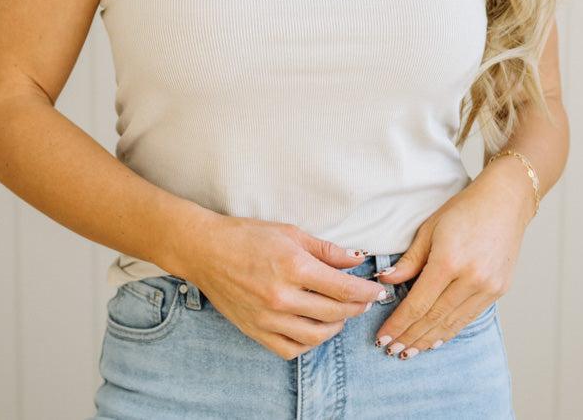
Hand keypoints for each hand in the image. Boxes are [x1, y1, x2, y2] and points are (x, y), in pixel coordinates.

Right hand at [183, 214, 387, 359]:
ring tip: (341, 314)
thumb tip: (357, 259)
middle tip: (364, 300)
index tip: (377, 290)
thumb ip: (326, 249)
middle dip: (356, 307)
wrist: (205, 250)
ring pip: (316, 336)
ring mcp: (268, 318)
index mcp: (294, 267)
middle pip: (335, 313)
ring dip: (336, 327)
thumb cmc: (247, 235)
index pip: (343, 288)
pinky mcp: (256, 331)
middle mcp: (282, 296)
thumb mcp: (290, 232)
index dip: (366, 291)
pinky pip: (291, 348)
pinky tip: (314, 328)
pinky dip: (308, 343)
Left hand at [373, 168, 532, 358]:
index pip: (418, 304)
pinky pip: (468, 317)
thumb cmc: (463, 210)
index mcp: (449, 261)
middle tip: (391, 351)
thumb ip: (409, 260)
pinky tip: (435, 339)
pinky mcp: (498, 291)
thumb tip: (386, 281)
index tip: (383, 337)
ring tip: (409, 351)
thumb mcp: (429, 228)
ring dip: (428, 339)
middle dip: (410, 337)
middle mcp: (471, 279)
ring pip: (452, 323)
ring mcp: (488, 287)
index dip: (399, 324)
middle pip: (434, 318)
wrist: (504, 203)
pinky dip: (450, 330)